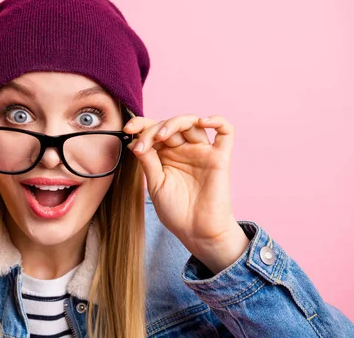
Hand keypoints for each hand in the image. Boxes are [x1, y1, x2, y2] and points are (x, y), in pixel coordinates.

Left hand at [124, 114, 248, 272]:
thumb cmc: (176, 211)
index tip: (127, 130)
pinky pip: (226, 132)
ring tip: (162, 135)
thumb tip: (135, 140)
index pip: (153, 130)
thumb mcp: (156, 184)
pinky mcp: (220, 158)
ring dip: (175, 122)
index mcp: (166, 154)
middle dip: (153, 129)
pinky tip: (204, 121)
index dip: (141, 125)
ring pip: (192, 122)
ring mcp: (202, 152)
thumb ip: (148, 161)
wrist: (197, 232)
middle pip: (170, 124)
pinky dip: (217, 121)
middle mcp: (184, 149)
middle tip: (143, 145)